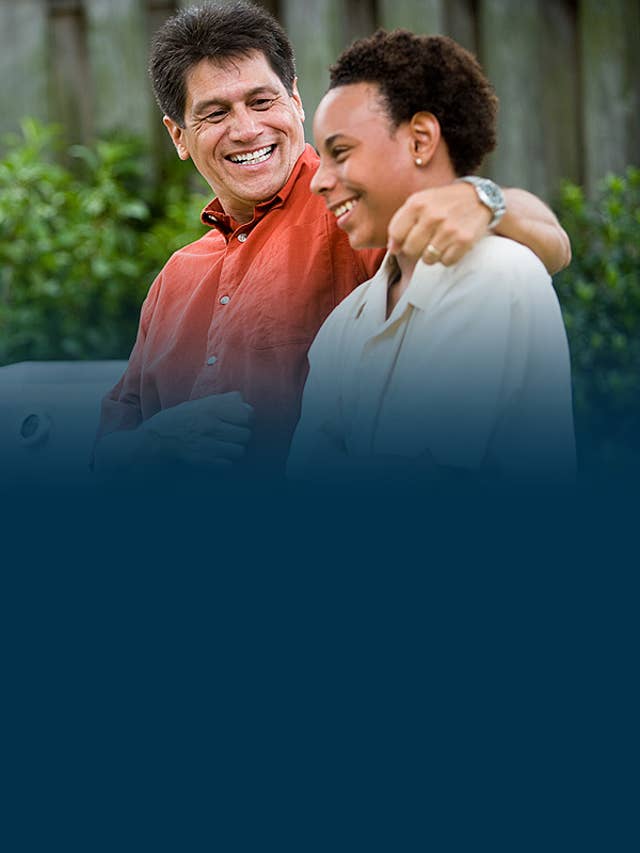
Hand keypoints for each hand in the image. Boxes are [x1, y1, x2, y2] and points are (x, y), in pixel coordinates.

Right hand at [139, 391, 253, 470]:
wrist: (160, 438)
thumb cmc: (184, 419)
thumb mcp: (201, 404)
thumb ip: (223, 401)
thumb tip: (243, 401)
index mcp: (212, 409)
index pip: (247, 415)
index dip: (247, 420)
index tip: (241, 422)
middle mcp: (211, 426)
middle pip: (246, 435)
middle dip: (242, 436)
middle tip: (233, 436)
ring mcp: (207, 444)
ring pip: (239, 451)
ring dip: (235, 450)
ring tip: (226, 447)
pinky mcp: (203, 460)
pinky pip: (228, 464)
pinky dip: (226, 462)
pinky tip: (218, 456)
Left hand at [387, 182, 490, 265]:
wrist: (479, 198)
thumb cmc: (443, 203)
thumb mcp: (420, 202)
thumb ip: (401, 222)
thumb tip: (392, 248)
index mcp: (417, 203)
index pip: (396, 235)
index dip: (398, 242)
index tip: (405, 241)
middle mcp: (433, 215)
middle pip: (410, 250)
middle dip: (415, 250)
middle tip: (425, 242)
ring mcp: (449, 229)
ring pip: (428, 259)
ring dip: (432, 255)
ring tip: (439, 242)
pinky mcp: (464, 240)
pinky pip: (446, 262)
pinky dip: (448, 257)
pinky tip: (451, 244)